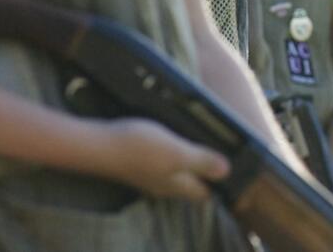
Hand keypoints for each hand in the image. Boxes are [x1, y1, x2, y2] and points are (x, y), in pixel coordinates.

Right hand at [95, 117, 229, 201]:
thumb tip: (227, 172)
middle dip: (207, 172)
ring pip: (177, 174)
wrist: (97, 144)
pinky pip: (163, 163)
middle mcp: (164, 185)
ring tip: (203, 143)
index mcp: (177, 185)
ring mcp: (150, 175)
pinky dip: (173, 154)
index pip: (204, 194)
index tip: (235, 168)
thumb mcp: (176, 152)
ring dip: (190, 162)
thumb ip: (201, 161)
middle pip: (191, 184)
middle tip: (222, 152)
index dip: (220, 184)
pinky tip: (174, 138)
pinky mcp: (138, 164)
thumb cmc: (138, 148)